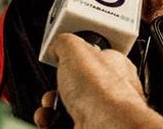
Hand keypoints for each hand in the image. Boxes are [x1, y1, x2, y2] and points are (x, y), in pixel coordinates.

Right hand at [43, 33, 162, 127]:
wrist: (107, 125)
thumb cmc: (102, 89)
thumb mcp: (75, 48)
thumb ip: (65, 42)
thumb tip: (57, 46)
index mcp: (114, 65)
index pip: (92, 58)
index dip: (71, 60)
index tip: (58, 61)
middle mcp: (111, 91)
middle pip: (77, 87)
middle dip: (56, 90)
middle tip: (53, 91)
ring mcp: (102, 114)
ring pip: (70, 109)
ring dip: (51, 109)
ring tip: (48, 110)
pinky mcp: (91, 128)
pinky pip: (66, 125)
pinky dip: (53, 124)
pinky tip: (50, 122)